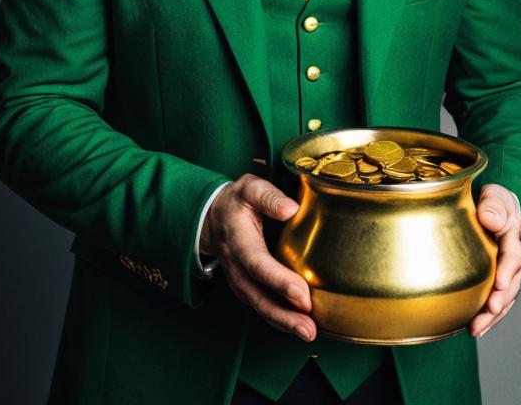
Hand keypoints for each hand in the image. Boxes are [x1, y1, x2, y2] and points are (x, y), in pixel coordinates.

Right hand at [200, 175, 315, 341]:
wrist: (212, 217)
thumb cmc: (237, 202)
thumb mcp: (250, 188)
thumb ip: (269, 196)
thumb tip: (291, 209)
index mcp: (238, 238)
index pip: (257, 263)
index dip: (278, 280)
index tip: (302, 294)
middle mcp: (235, 265)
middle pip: (257, 295)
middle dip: (283, 314)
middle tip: (308, 328)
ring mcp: (238, 279)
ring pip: (259, 306)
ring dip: (283, 323)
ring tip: (308, 333)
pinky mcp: (245, 287)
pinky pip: (261, 306)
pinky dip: (279, 320)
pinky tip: (299, 326)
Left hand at [469, 184, 520, 337]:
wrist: (496, 210)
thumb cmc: (494, 203)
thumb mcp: (494, 197)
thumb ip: (493, 206)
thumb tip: (489, 220)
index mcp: (511, 238)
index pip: (513, 256)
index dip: (508, 271)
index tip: (499, 284)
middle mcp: (512, 260)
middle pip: (511, 283)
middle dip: (501, 300)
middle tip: (490, 310)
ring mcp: (505, 274)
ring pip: (503, 298)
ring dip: (492, 315)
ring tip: (477, 328)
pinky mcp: (495, 283)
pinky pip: (494, 302)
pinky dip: (487, 317)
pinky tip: (475, 329)